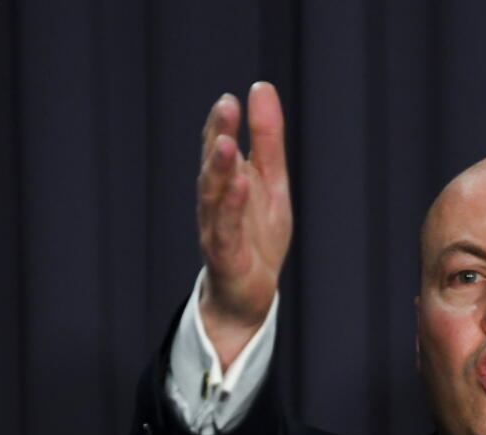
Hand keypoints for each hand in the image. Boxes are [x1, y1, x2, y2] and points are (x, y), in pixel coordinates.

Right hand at [196, 81, 291, 368]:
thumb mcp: (271, 182)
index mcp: (226, 181)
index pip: (220, 146)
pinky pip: (227, 229)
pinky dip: (232, 208)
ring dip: (219, 170)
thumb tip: (261, 87)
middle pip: (214, 166)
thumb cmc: (256, 236)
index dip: (223, 123)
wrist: (249, 295)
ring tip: (228, 145)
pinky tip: (240, 187)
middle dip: (218, 136)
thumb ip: (267, 139)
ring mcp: (217, 229)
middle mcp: (215, 202)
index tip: (230, 98)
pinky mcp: (226, 256)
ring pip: (214, 196)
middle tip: (225, 107)